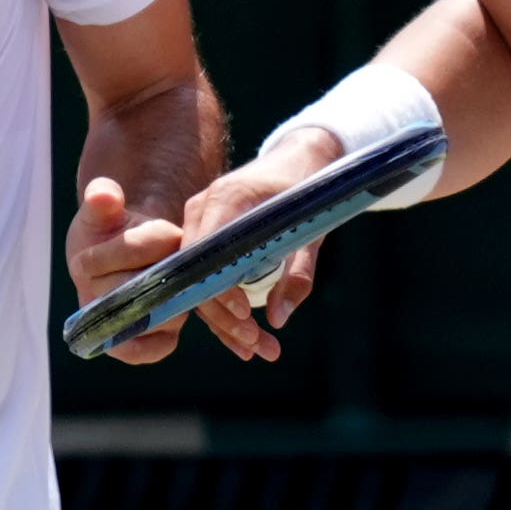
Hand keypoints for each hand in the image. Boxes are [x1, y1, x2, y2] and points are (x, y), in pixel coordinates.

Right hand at [70, 129, 337, 364]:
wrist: (299, 159)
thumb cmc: (307, 190)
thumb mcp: (311, 231)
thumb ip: (296, 274)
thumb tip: (279, 319)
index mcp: (228, 198)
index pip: (207, 254)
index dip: (221, 290)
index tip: (246, 317)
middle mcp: (203, 209)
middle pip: (198, 276)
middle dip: (225, 318)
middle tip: (257, 347)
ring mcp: (198, 222)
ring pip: (200, 283)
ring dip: (226, 322)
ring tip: (258, 350)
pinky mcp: (203, 236)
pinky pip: (206, 279)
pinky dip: (225, 309)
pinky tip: (245, 338)